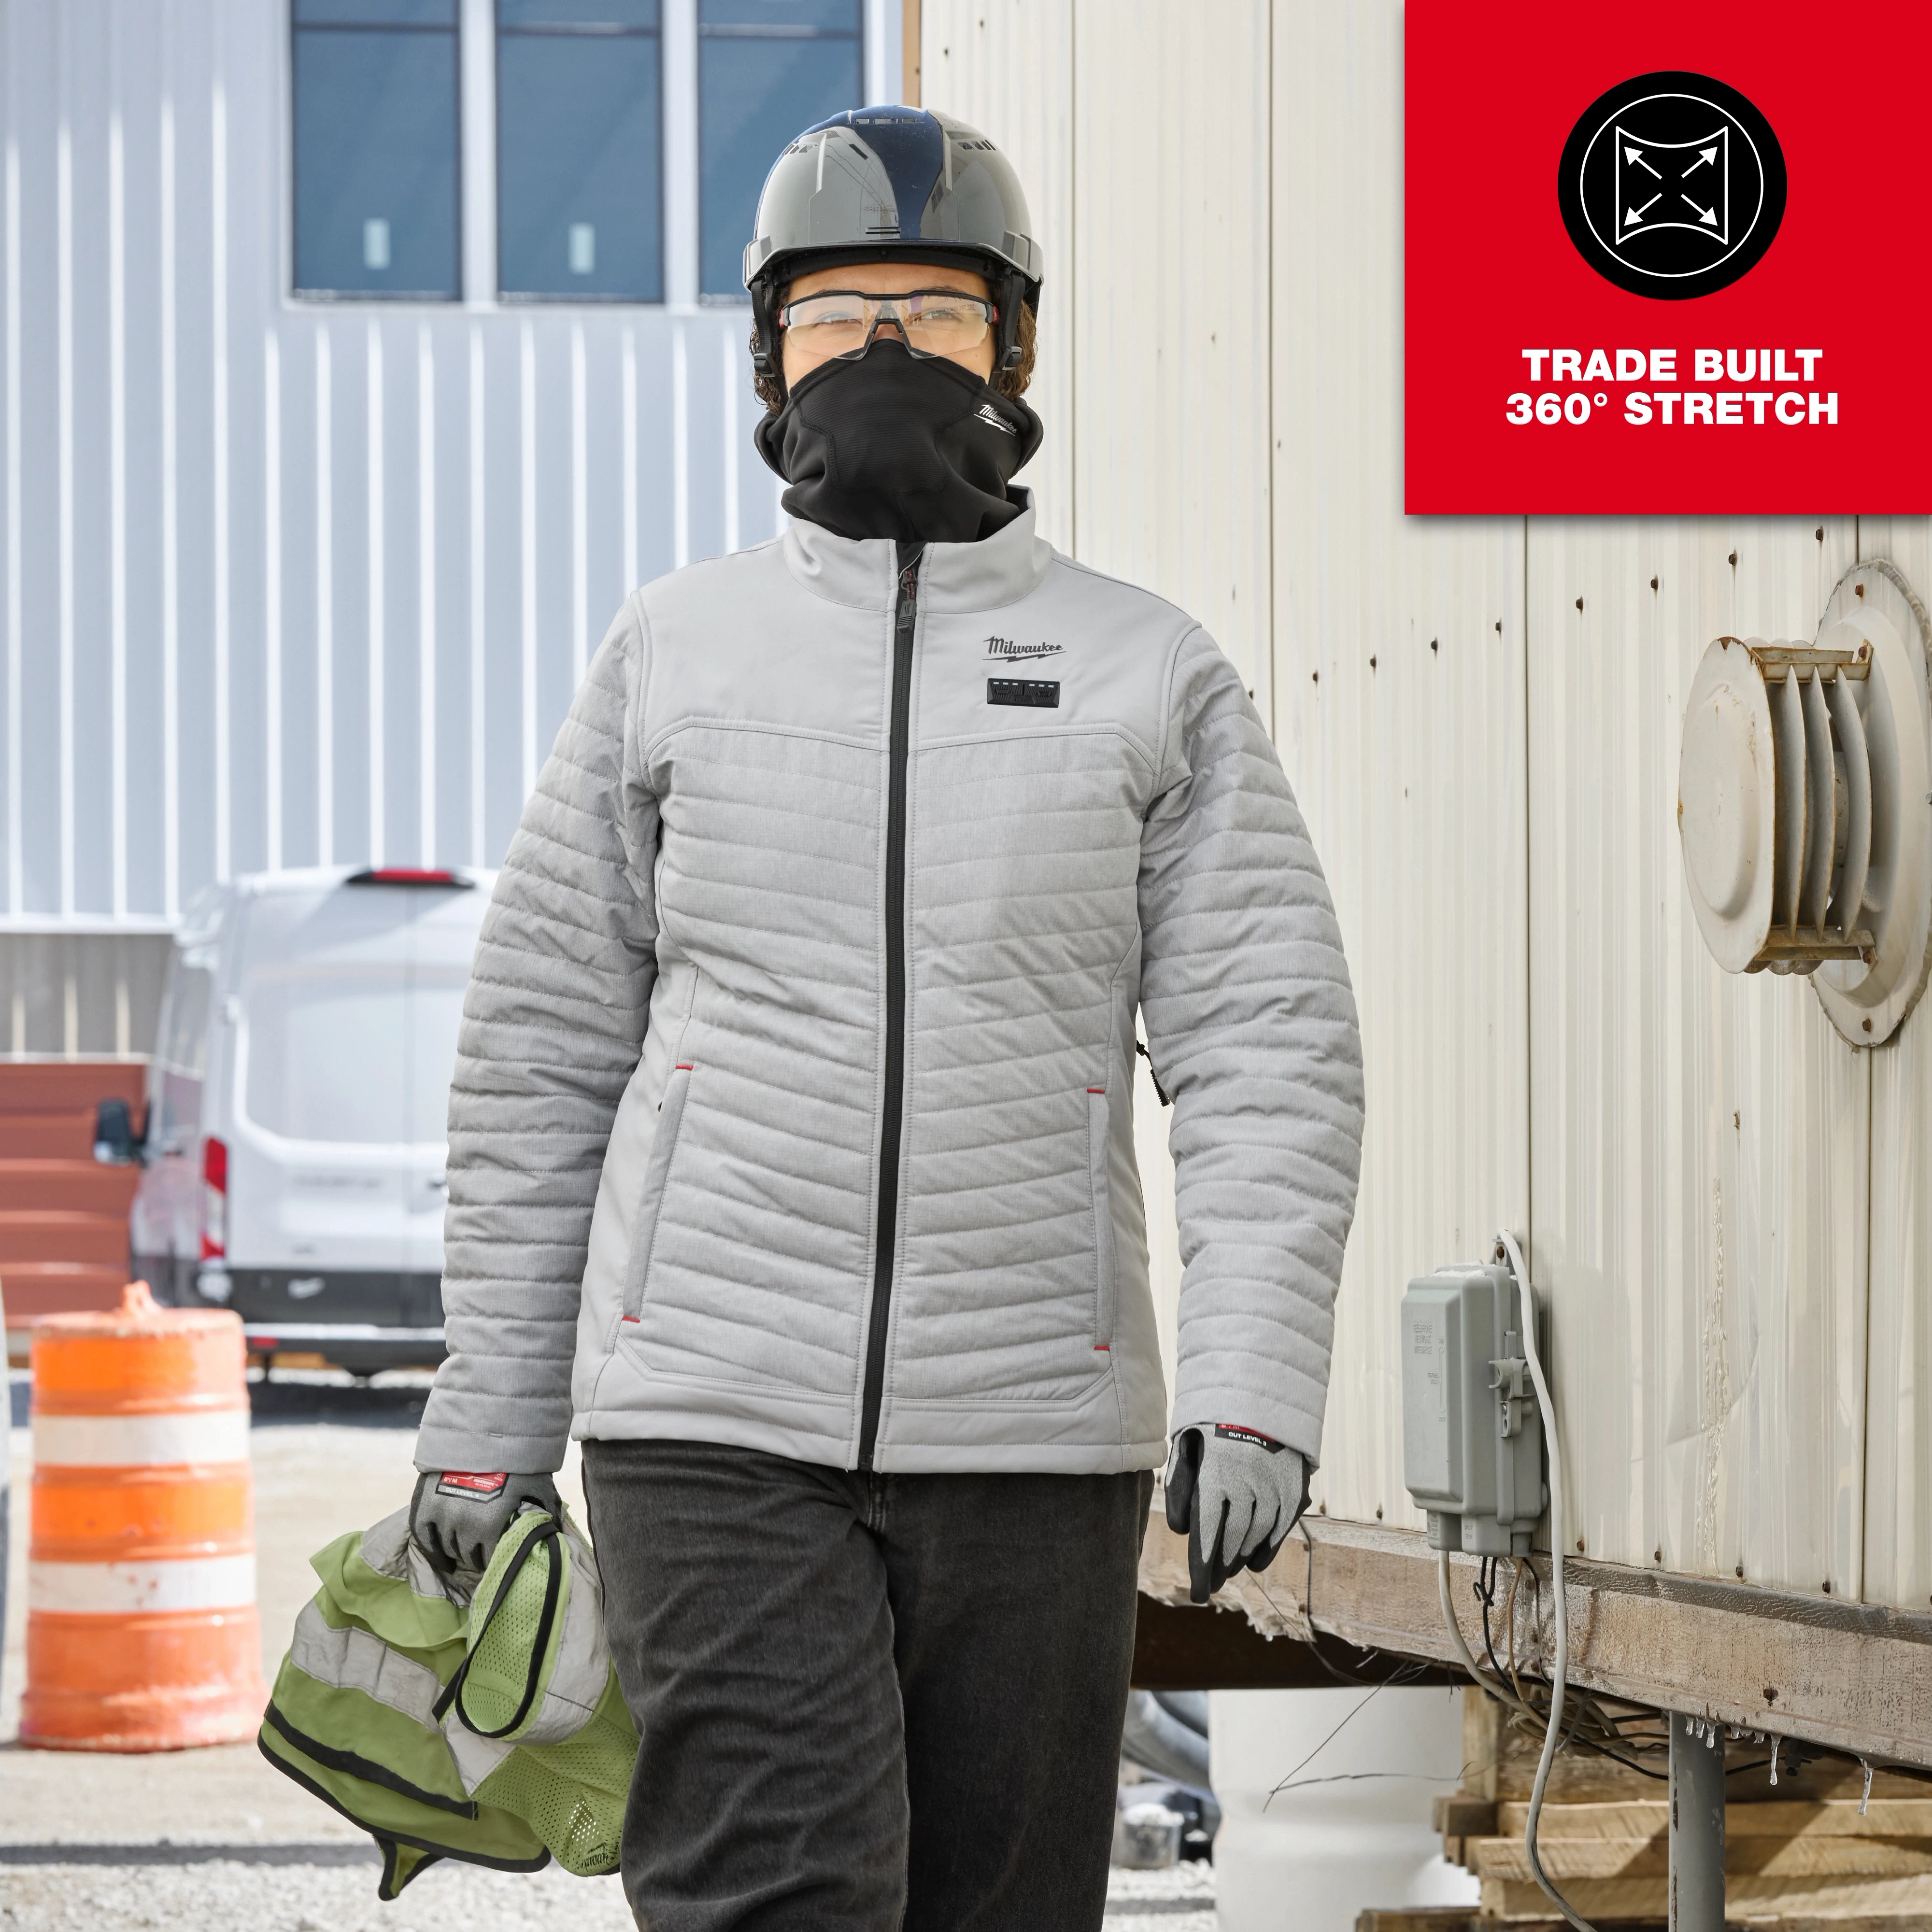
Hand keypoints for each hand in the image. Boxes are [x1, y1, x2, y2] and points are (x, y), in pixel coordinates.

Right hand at [409, 1469, 562, 1580]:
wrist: (485, 1428)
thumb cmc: (516, 1460)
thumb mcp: (538, 1486)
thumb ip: (546, 1513)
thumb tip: (555, 1534)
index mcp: (492, 1524)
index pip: (493, 1557)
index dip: (499, 1557)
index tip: (503, 1554)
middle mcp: (464, 1524)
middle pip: (470, 1556)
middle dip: (479, 1556)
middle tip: (485, 1551)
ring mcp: (442, 1515)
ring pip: (449, 1549)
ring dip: (459, 1551)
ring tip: (468, 1550)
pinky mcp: (424, 1506)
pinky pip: (424, 1539)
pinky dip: (433, 1553)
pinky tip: (444, 1562)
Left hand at [1163, 1425, 1308, 1603]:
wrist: (1259, 1393)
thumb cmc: (1213, 1424)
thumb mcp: (1187, 1447)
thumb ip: (1180, 1488)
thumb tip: (1181, 1531)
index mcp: (1217, 1474)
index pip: (1208, 1534)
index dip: (1202, 1567)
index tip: (1197, 1594)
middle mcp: (1248, 1484)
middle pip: (1232, 1540)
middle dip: (1219, 1567)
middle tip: (1209, 1585)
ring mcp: (1275, 1487)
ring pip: (1257, 1536)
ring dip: (1241, 1558)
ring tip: (1227, 1571)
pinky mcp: (1294, 1488)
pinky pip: (1281, 1528)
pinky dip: (1267, 1548)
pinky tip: (1254, 1562)